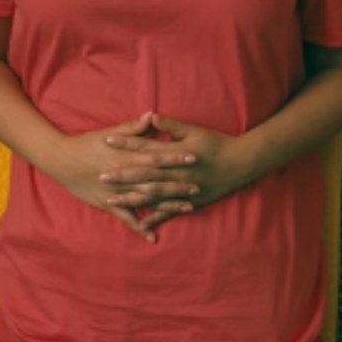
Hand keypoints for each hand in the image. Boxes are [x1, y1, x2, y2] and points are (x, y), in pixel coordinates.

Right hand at [37, 114, 196, 239]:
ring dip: (167, 205)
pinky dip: (139, 227)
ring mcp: (117, 192)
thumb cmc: (87, 143)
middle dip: (177, 184)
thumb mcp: (111, 132)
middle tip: (198, 187)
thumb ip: (133, 127)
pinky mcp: (108, 204)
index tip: (193, 158)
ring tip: (188, 208)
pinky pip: (126, 218)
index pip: (156, 156)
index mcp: (127, 156)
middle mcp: (124, 175)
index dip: (175, 157)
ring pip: (146, 200)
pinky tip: (153, 236)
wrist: (61, 159)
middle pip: (156, 180)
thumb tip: (151, 115)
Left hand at [98, 113, 265, 225]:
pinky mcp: (190, 201)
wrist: (241, 162)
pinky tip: (140, 224)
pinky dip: (156, 218)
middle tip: (101, 175)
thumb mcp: (195, 130)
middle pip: (144, 174)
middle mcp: (176, 172)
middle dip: (122, 175)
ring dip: (131, 198)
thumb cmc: (217, 143)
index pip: (146, 146)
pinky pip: (170, 211)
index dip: (126, 143)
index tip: (107, 140)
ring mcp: (182, 189)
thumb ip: (171, 126)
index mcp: (176, 153)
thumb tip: (150, 116)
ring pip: (153, 195)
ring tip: (111, 200)